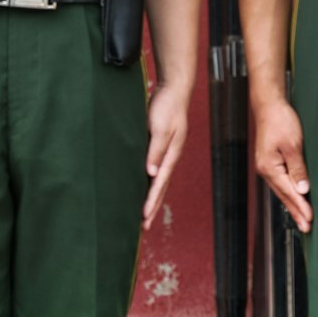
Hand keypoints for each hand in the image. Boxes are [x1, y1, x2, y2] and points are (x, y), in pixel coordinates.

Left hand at [143, 82, 189, 228]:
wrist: (174, 90)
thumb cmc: (167, 106)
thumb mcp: (161, 127)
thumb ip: (156, 150)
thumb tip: (151, 173)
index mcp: (172, 155)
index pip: (160, 183)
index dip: (152, 201)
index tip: (144, 217)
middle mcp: (170, 157)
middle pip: (161, 188)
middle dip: (153, 207)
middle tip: (144, 227)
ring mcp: (166, 153)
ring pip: (159, 182)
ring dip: (152, 199)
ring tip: (144, 215)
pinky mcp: (159, 148)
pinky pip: (155, 171)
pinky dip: (150, 184)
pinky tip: (143, 189)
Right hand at [254, 98, 311, 232]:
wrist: (269, 105)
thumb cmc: (280, 121)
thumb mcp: (292, 144)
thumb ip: (298, 168)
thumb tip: (303, 189)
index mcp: (269, 167)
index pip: (288, 192)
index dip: (300, 206)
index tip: (310, 220)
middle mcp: (265, 170)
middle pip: (283, 195)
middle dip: (296, 212)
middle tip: (307, 228)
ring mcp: (266, 167)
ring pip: (281, 191)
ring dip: (293, 205)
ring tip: (303, 219)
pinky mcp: (270, 162)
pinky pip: (280, 183)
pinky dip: (289, 193)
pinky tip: (295, 199)